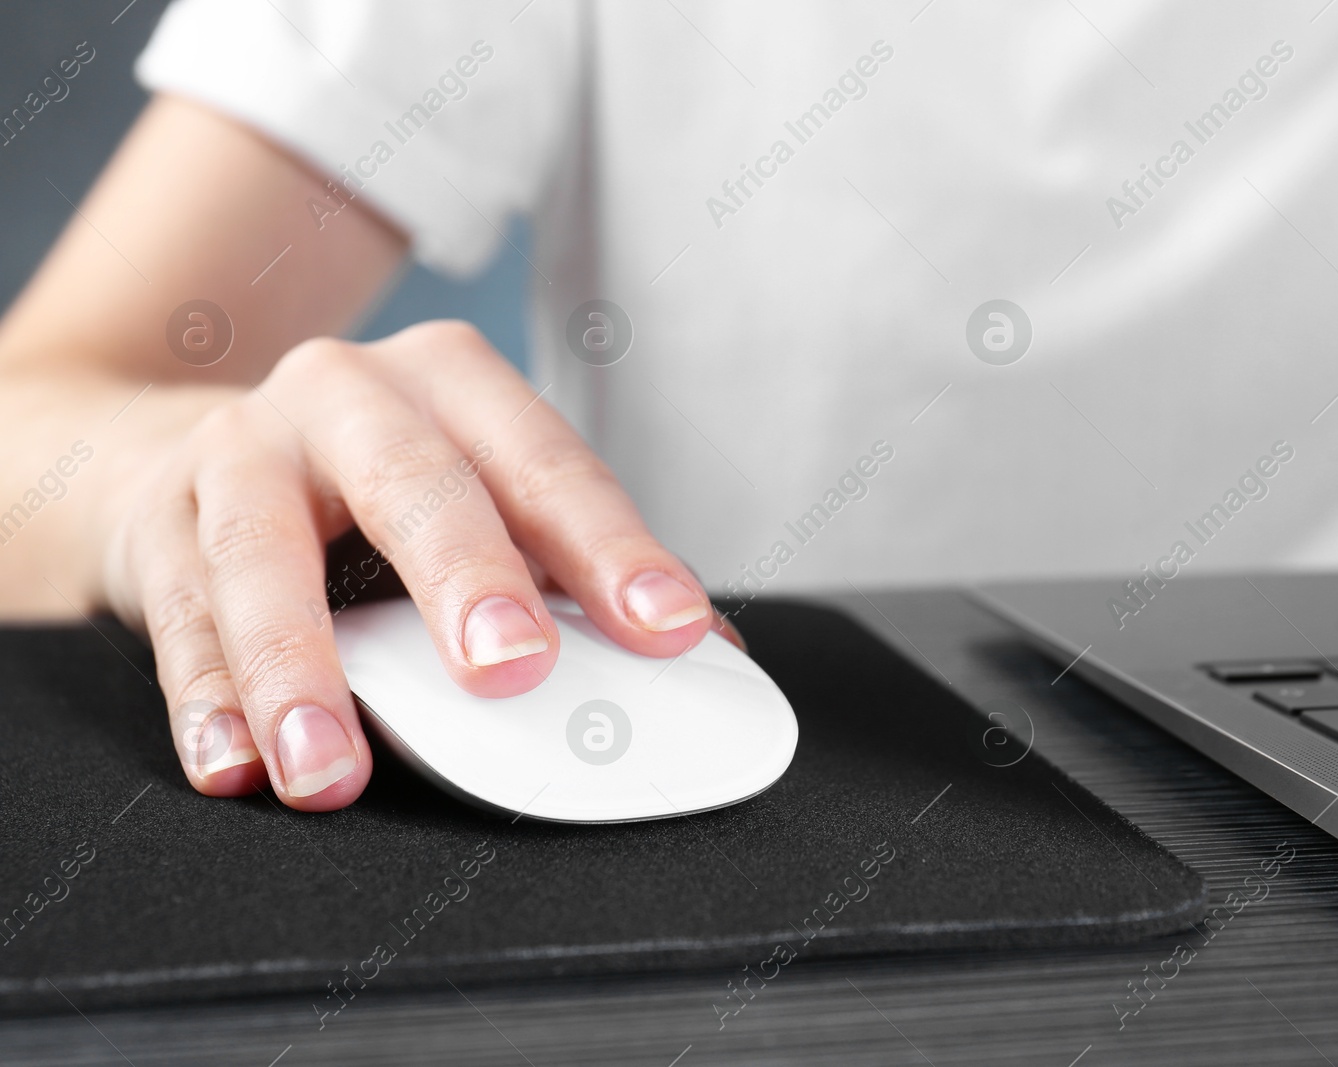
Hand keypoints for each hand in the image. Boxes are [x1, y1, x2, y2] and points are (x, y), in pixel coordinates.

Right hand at [102, 320, 717, 809]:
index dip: (612, 549)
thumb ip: (571, 570)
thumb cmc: (368, 493)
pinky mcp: (155, 519)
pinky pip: (177, 615)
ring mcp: (240, 448)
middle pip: (412, 481)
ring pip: (262, 554)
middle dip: (465, 575)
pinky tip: (234, 763)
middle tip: (510, 671)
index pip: (548, 466)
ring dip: (299, 671)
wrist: (179, 451)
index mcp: (454, 385)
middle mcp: (348, 395)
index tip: (668, 630)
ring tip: (333, 772)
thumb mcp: (475, 498)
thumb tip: (708, 660)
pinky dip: (204, 698)